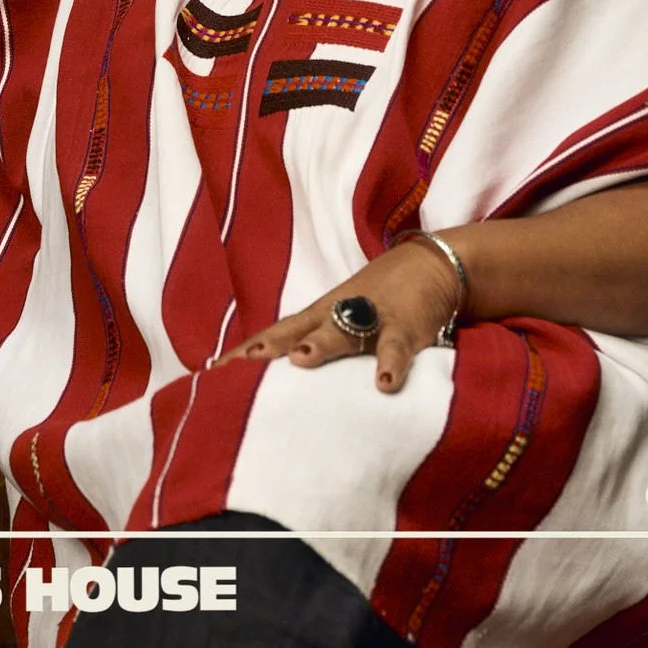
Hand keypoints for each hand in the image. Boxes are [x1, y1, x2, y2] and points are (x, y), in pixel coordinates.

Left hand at [214, 238, 462, 392]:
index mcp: (320, 314)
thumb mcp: (345, 316)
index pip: (277, 332)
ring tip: (302, 359)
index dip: (247, 349)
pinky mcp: (406, 328)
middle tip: (242, 363)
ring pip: (343, 330)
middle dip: (271, 346)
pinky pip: (395, 348)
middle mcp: (339, 313)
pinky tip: (383, 382)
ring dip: (322, 344)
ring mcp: (372, 317)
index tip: (215, 370)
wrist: (432, 265)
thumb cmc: (382, 297)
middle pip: (299, 329)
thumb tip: (283, 374)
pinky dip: (390, 364)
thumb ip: (316, 342)